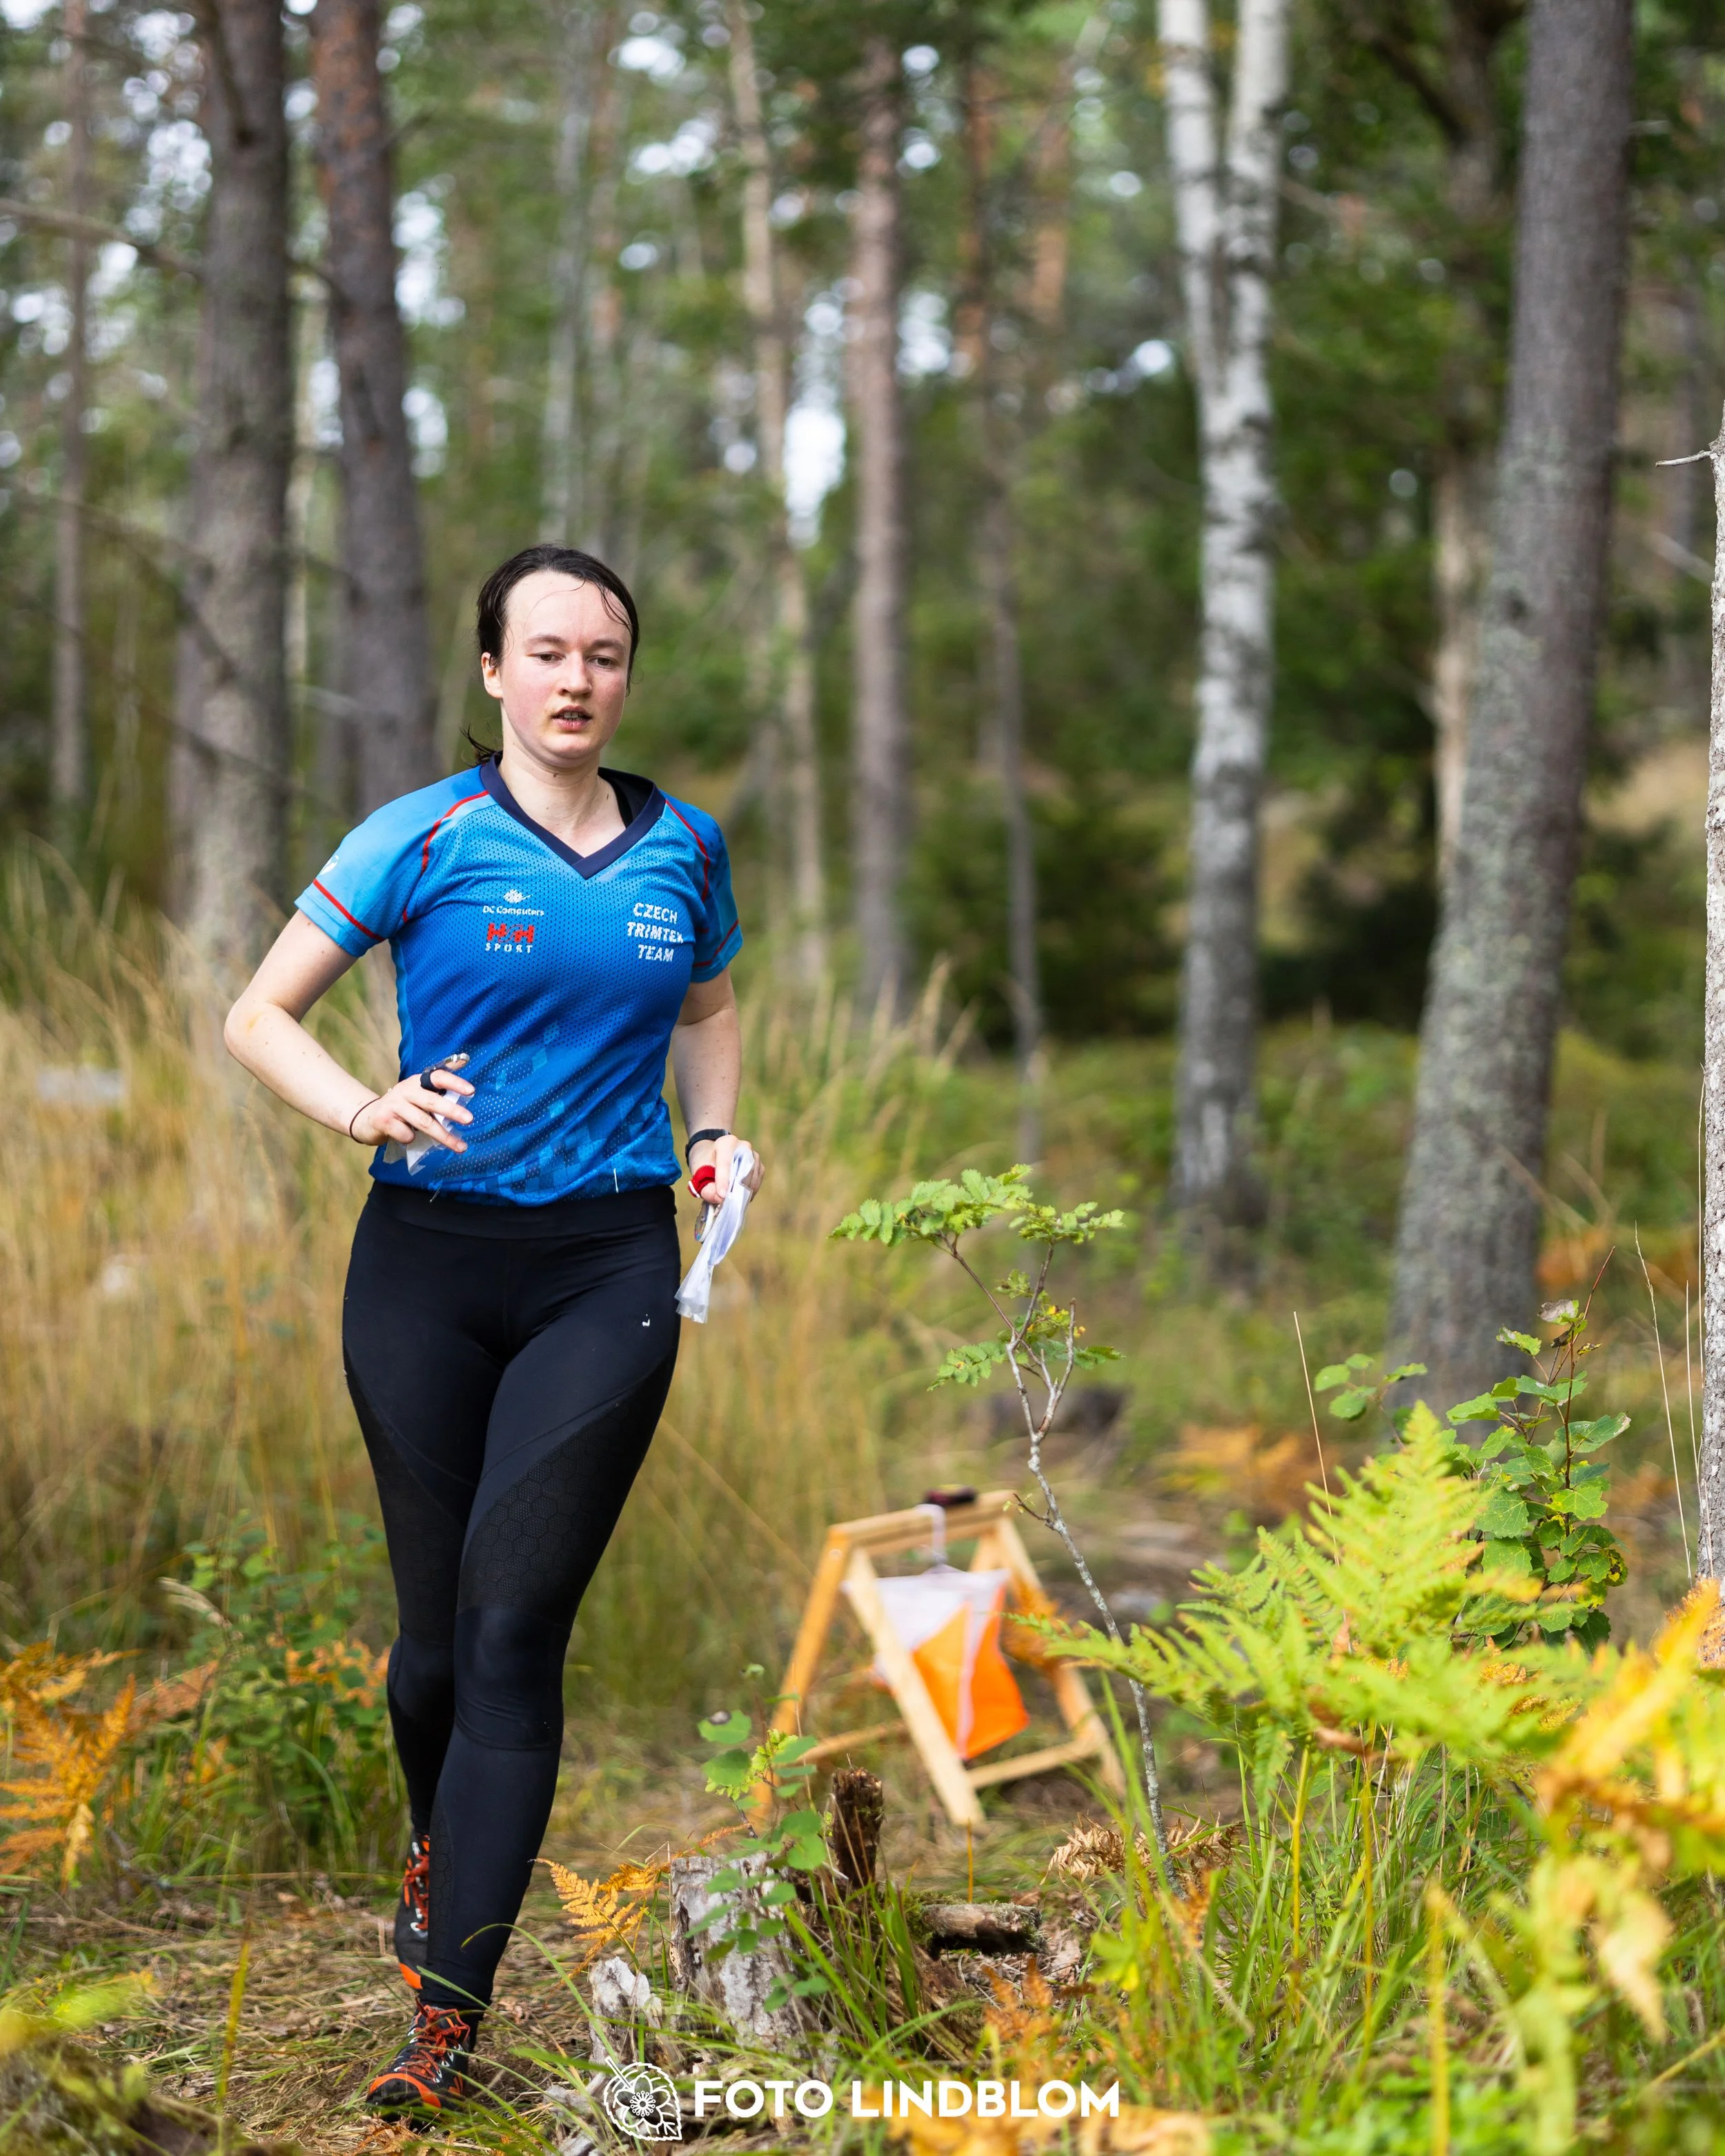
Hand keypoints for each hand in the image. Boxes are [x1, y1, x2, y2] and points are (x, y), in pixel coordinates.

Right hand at [349, 1070, 474, 1151]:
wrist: (368, 1118)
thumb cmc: (401, 1107)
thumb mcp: (418, 1093)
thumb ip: (438, 1084)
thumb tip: (464, 1061)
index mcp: (416, 1082)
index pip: (437, 1077)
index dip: (454, 1082)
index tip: (471, 1091)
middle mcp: (405, 1090)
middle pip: (431, 1101)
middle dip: (452, 1111)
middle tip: (469, 1119)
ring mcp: (393, 1105)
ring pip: (423, 1122)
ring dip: (443, 1136)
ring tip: (460, 1146)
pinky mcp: (383, 1120)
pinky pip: (406, 1134)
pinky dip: (412, 1139)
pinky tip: (409, 1137)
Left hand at [689, 1133, 763, 1207]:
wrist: (714, 1155)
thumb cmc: (706, 1163)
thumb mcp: (699, 1174)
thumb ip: (707, 1188)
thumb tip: (721, 1199)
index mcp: (726, 1143)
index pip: (726, 1163)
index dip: (724, 1180)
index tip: (722, 1195)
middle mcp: (744, 1147)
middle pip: (742, 1172)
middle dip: (734, 1190)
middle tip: (725, 1204)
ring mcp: (755, 1156)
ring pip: (751, 1179)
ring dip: (741, 1193)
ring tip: (730, 1201)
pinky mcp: (760, 1166)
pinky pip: (756, 1183)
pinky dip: (748, 1192)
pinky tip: (738, 1195)